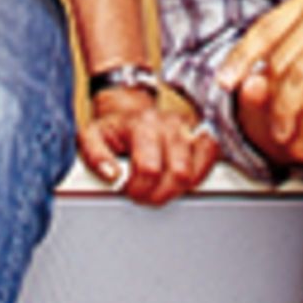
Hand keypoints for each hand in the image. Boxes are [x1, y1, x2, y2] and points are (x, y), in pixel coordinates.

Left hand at [77, 88, 218, 205]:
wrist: (129, 108)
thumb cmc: (113, 128)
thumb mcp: (91, 138)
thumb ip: (95, 157)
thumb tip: (112, 176)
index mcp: (142, 124)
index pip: (150, 168)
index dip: (139, 189)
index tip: (129, 191)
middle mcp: (169, 124)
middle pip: (177, 173)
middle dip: (159, 194)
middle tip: (145, 194)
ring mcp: (188, 128)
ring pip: (195, 171)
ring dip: (177, 189)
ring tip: (161, 188)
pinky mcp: (202, 133)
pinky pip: (211, 157)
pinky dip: (199, 175)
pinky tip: (180, 180)